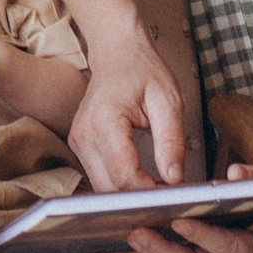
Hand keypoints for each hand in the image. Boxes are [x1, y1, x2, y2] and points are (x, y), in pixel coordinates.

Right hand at [66, 17, 190, 189]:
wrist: (117, 52)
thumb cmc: (142, 70)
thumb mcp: (168, 101)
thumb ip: (171, 141)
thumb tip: (174, 178)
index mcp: (104, 122)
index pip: (124, 176)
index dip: (150, 192)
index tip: (174, 194)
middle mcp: (84, 135)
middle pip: (109, 190)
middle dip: (139, 200)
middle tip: (170, 198)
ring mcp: (78, 142)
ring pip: (102, 189)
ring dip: (129, 195)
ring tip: (158, 190)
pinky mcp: (81, 147)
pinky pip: (99, 177)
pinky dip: (120, 185)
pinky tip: (142, 181)